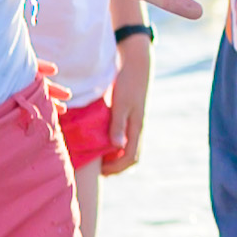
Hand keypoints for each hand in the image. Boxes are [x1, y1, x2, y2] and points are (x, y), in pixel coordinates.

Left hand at [103, 43, 148, 172]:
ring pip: (128, 148)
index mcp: (136, 127)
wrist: (136, 65)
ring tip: (99, 158)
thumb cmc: (128, 82)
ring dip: (116, 157)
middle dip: (116, 167)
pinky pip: (125, 137)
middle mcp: (137, 128)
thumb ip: (118, 125)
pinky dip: (115, 145)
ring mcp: (135, 123)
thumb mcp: (121, 103)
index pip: (130, 158)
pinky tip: (102, 141)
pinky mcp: (130, 116)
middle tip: (98, 169)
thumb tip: (116, 147)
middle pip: (131, 157)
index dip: (116, 168)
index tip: (100, 171)